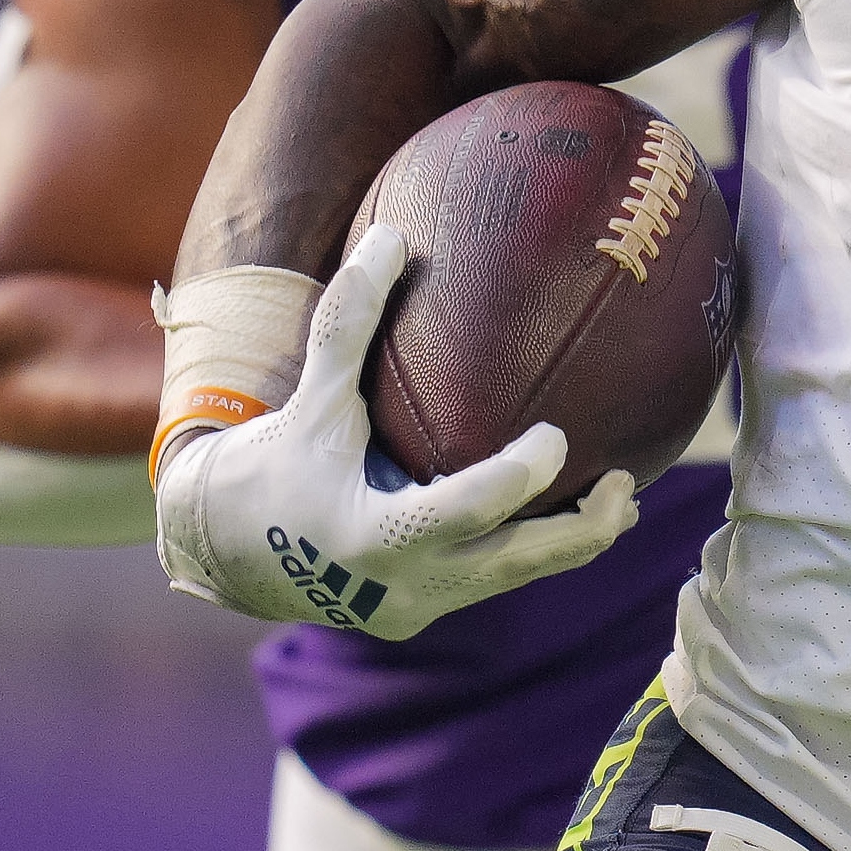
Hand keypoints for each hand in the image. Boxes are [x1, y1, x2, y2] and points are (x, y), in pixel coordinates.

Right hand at [152, 225, 636, 639]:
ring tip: (620, 497)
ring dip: (568, 544)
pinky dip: (529, 550)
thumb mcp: (312, 396)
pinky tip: (566, 510)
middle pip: (515, 566)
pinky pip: (489, 582)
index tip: (559, 438)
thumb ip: (350, 320)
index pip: (464, 511)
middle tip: (626, 485)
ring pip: (512, 581)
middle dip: (580, 533)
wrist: (223, 550)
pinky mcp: (420, 615)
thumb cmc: (275, 460)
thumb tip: (391, 235)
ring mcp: (414, 609)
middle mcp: (401, 587)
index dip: (516, 479)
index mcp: (374, 535)